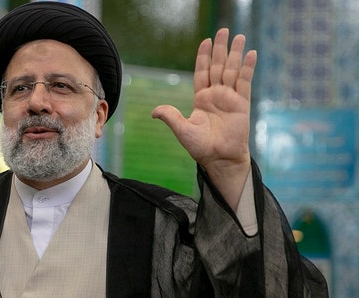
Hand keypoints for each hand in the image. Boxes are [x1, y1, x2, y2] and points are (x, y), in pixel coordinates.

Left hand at [151, 28, 256, 208]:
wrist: (220, 159)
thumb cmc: (201, 147)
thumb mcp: (182, 130)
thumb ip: (170, 117)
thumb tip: (154, 112)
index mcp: (202, 99)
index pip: (202, 72)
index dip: (203, 57)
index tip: (205, 40)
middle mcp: (216, 95)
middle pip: (218, 66)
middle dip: (220, 49)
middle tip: (223, 30)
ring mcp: (230, 98)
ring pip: (233, 71)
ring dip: (236, 53)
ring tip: (240, 36)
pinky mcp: (242, 104)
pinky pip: (245, 83)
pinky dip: (248, 68)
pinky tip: (251, 54)